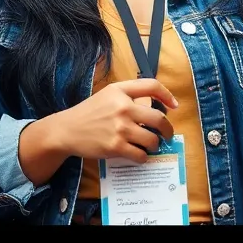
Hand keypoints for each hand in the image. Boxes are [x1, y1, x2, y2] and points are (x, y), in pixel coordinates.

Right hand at [57, 79, 176, 163]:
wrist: (68, 130)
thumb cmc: (89, 112)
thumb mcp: (108, 94)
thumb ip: (129, 95)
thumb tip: (155, 106)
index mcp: (120, 91)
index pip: (151, 86)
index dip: (167, 95)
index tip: (173, 105)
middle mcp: (122, 108)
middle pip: (158, 119)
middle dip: (167, 130)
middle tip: (166, 134)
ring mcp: (120, 128)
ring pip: (152, 140)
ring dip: (155, 145)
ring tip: (150, 145)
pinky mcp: (115, 147)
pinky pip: (140, 155)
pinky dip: (143, 157)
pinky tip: (138, 154)